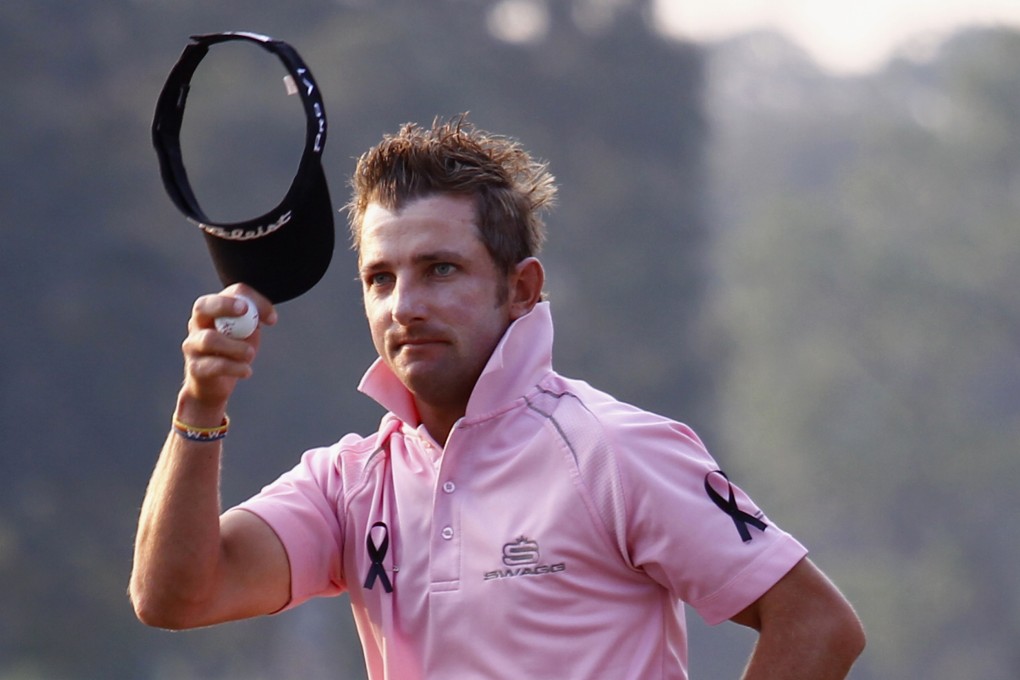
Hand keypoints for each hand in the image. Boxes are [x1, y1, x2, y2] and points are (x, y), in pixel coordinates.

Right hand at [178, 285, 277, 418]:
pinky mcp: (195, 369)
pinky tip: (246, 371)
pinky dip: (234, 368)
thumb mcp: (246, 333)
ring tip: (250, 354)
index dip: (246, 299)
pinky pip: (214, 365)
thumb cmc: (232, 352)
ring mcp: (192, 346)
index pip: (226, 294)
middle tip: (245, 311)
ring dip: (235, 346)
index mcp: (211, 312)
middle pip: (202, 307)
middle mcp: (196, 325)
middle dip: (224, 305)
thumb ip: (254, 320)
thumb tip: (269, 317)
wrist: (215, 384)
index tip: (267, 316)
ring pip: (208, 339)